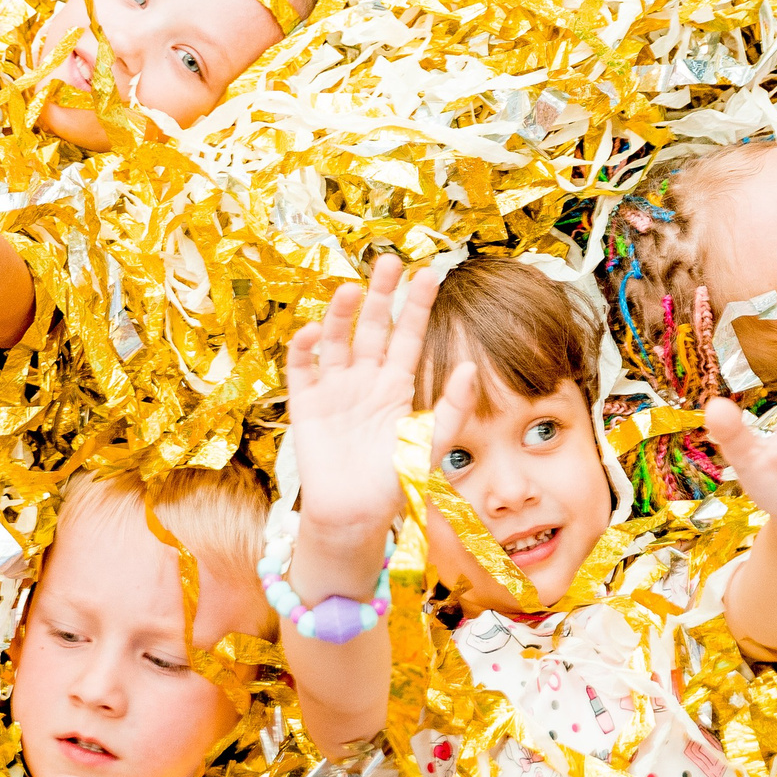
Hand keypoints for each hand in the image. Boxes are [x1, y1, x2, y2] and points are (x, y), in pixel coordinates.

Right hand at [285, 256, 435, 589]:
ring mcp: (334, 388)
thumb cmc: (395, 482)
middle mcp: (365, 379)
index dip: (417, 305)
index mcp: (397, 385)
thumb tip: (473, 367)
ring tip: (354, 289)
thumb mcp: (431, 444)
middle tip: (390, 261)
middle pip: (374, 327)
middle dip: (381, 295)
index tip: (429, 272)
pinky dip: (306, 349)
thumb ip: (452, 407)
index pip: (409, 335)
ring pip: (338, 339)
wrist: (355, 515)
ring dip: (343, 314)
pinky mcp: (306, 404)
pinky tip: (313, 331)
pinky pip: (303, 370)